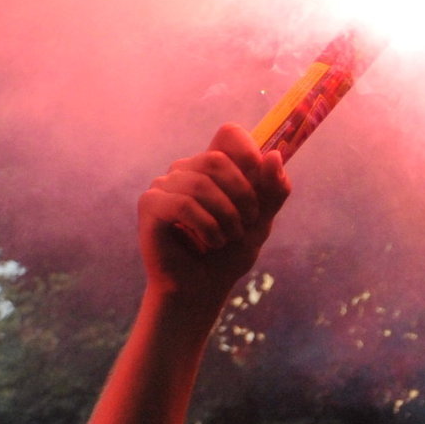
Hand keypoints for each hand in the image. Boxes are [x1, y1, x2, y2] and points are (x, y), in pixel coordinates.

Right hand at [139, 123, 287, 310]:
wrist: (202, 289)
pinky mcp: (149, 205)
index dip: (247, 149)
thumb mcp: (261, 221)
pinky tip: (210, 242)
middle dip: (241, 193)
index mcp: (213, 168)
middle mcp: (185, 171)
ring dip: (224, 217)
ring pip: (200, 184)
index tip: (259, 174)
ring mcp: (164, 186)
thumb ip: (272, 189)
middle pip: (216, 159)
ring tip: (226, 240)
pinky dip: (204, 225)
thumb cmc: (228, 255)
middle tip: (247, 223)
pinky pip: (181, 204)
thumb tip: (275, 155)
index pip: (228, 134)